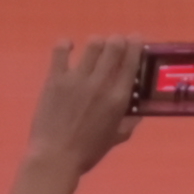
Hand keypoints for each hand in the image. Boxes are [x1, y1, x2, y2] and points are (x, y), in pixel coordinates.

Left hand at [20, 38, 141, 176]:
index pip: (130, 65)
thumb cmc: (88, 151)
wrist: (56, 155)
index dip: (135, 47)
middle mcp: (100, 85)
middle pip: (112, 49)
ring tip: (97, 44)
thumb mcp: (115, 138)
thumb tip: (138, 112)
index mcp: (118, 100)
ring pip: (92, 46)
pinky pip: (60, 51)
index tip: (137, 38)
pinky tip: (69, 46)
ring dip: (97, 42)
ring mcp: (76, 79)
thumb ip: (129, 122)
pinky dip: (66, 44)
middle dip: (117, 40)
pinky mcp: (55, 78)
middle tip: (117, 40)